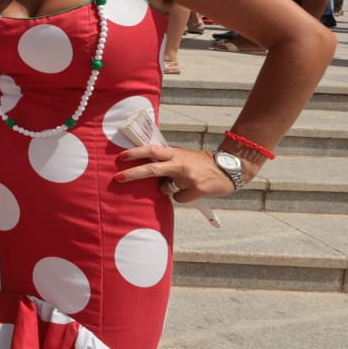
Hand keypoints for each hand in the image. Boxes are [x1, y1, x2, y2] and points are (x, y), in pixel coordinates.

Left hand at [116, 143, 239, 200]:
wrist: (230, 168)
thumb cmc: (201, 163)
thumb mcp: (183, 156)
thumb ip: (167, 160)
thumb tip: (147, 165)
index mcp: (175, 153)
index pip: (151, 150)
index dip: (135, 153)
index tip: (121, 156)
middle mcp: (180, 164)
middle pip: (151, 169)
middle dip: (132, 174)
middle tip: (118, 178)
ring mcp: (188, 178)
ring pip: (164, 188)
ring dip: (167, 189)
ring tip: (183, 183)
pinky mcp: (196, 190)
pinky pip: (178, 198)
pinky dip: (181, 197)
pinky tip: (192, 191)